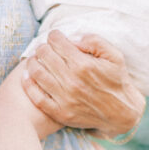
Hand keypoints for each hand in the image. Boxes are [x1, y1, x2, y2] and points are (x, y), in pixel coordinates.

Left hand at [21, 31, 145, 137]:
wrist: (121, 113)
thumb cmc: (117, 81)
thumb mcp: (114, 55)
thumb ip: (94, 41)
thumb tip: (71, 37)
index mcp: (84, 65)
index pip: (57, 42)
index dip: (54, 36)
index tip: (55, 37)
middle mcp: (72, 81)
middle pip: (44, 55)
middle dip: (43, 47)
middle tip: (45, 48)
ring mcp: (64, 99)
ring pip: (37, 73)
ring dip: (33, 62)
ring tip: (36, 59)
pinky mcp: (60, 113)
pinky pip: (37, 97)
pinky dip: (28, 84)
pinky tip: (27, 76)